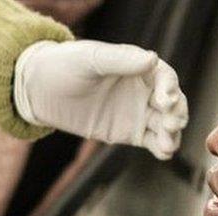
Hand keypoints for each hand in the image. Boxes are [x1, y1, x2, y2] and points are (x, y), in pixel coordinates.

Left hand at [14, 39, 188, 159]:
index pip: (164, 77)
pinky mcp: (129, 133)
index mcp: (139, 66)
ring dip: (171, 133)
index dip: (169, 88)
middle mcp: (144, 89)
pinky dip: (161, 148)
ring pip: (165, 124)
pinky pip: (151, 141)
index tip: (165, 100)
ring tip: (168, 145)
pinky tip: (164, 153)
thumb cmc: (66, 66)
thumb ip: (119, 60)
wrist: (42, 90)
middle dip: (176, 113)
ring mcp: (139, 112)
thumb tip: (152, 59)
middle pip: (172, 102)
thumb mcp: (90, 60)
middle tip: (171, 124)